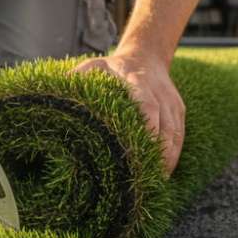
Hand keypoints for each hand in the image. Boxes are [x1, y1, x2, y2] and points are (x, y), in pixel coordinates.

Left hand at [71, 52, 185, 175]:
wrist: (147, 55)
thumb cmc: (114, 67)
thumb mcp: (94, 66)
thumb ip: (78, 78)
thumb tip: (57, 95)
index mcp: (136, 80)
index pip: (146, 104)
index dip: (147, 126)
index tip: (140, 150)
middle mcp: (158, 91)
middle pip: (164, 124)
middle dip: (157, 152)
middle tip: (145, 177)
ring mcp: (171, 101)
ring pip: (175, 133)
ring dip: (167, 158)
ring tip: (155, 182)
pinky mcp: (179, 110)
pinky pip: (180, 135)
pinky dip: (174, 154)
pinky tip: (164, 173)